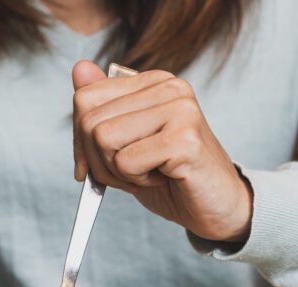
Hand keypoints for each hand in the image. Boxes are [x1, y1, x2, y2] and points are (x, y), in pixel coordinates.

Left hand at [71, 61, 252, 242]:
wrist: (218, 207)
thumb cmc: (172, 178)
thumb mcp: (126, 144)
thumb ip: (102, 109)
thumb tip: (79, 68)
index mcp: (153, 82)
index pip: (84, 98)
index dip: (80, 141)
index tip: (94, 165)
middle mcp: (169, 87)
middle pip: (90, 121)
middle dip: (98, 162)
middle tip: (129, 174)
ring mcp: (180, 110)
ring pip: (104, 139)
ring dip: (117, 172)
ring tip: (147, 174)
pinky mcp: (185, 139)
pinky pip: (126, 161)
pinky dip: (137, 181)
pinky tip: (163, 178)